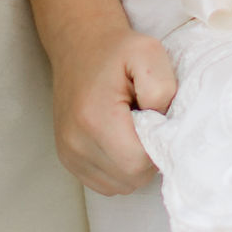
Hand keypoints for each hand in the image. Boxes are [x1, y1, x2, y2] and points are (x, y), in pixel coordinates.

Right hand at [50, 14, 177, 192]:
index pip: (139, 163)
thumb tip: (163, 130)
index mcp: (94, 119)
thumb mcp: (149, 54)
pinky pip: (106, 183)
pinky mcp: (68, 160)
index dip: (156, 145)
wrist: (80, 45)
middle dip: (146, 156)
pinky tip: (118, 139)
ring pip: (120, 185)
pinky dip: (118, 168)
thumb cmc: (117, 50)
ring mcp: (69, 154)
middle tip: (146, 123)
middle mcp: (75, 142)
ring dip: (133, 164)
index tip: (155, 119)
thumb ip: (162, 91)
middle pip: (131, 178)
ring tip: (130, 130)